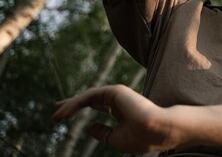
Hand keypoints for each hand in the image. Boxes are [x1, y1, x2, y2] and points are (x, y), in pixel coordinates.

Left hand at [53, 85, 178, 153]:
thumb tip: (87, 127)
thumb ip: (102, 132)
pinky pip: (91, 96)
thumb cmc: (141, 138)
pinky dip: (76, 103)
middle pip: (91, 100)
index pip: (99, 107)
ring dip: (71, 105)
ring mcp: (118, 95)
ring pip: (88, 97)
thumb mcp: (116, 139)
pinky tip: (65, 112)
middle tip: (56, 110)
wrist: (156, 130)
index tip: (65, 117)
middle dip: (72, 104)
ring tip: (56, 115)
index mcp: (122, 112)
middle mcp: (119, 101)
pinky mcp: (115, 91)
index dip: (82, 110)